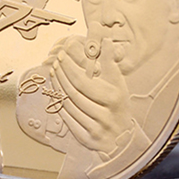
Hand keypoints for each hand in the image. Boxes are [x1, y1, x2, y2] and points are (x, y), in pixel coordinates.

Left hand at [51, 37, 135, 155]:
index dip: (70, 67)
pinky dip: (59, 104)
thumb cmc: (119, 105)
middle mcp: (105, 113)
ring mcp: (96, 127)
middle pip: (74, 91)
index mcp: (113, 97)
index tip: (62, 55)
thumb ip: (110, 63)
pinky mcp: (86, 138)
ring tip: (53, 73)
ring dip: (58, 87)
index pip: (84, 80)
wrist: (124, 138)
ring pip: (69, 104)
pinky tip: (55, 92)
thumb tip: (106, 41)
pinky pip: (67, 118)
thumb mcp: (119, 83)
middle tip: (55, 62)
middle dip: (62, 74)